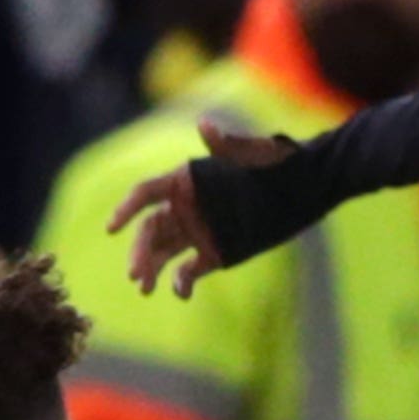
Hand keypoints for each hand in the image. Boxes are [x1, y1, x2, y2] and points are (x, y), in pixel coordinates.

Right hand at [114, 121, 286, 293]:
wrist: (306, 189)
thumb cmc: (279, 164)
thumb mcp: (256, 154)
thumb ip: (229, 147)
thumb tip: (205, 126)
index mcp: (185, 181)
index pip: (146, 193)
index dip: (126, 208)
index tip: (112, 228)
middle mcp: (184, 207)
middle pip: (150, 229)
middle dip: (139, 251)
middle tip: (135, 274)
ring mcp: (197, 231)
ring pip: (163, 252)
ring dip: (151, 269)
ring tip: (145, 289)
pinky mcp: (213, 254)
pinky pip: (189, 270)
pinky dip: (182, 282)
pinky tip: (182, 293)